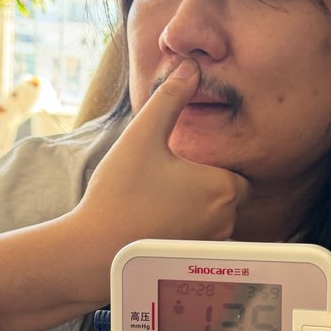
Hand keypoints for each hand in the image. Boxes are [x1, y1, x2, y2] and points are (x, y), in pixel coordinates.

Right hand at [73, 59, 249, 263]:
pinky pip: (199, 240)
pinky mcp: (190, 264)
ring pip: (214, 219)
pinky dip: (184, 231)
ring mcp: (208, 246)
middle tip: (166, 182)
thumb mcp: (143, 135)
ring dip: (195, 210)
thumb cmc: (120, 194)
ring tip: (157, 203)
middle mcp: (225, 221)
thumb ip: (170, 97)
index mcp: (222, 188)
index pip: (238, 172)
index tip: (184, 165)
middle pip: (227, 196)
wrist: (93, 252)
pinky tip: (154, 224)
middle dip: (204, 186)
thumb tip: (190, 66)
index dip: (213, 166)